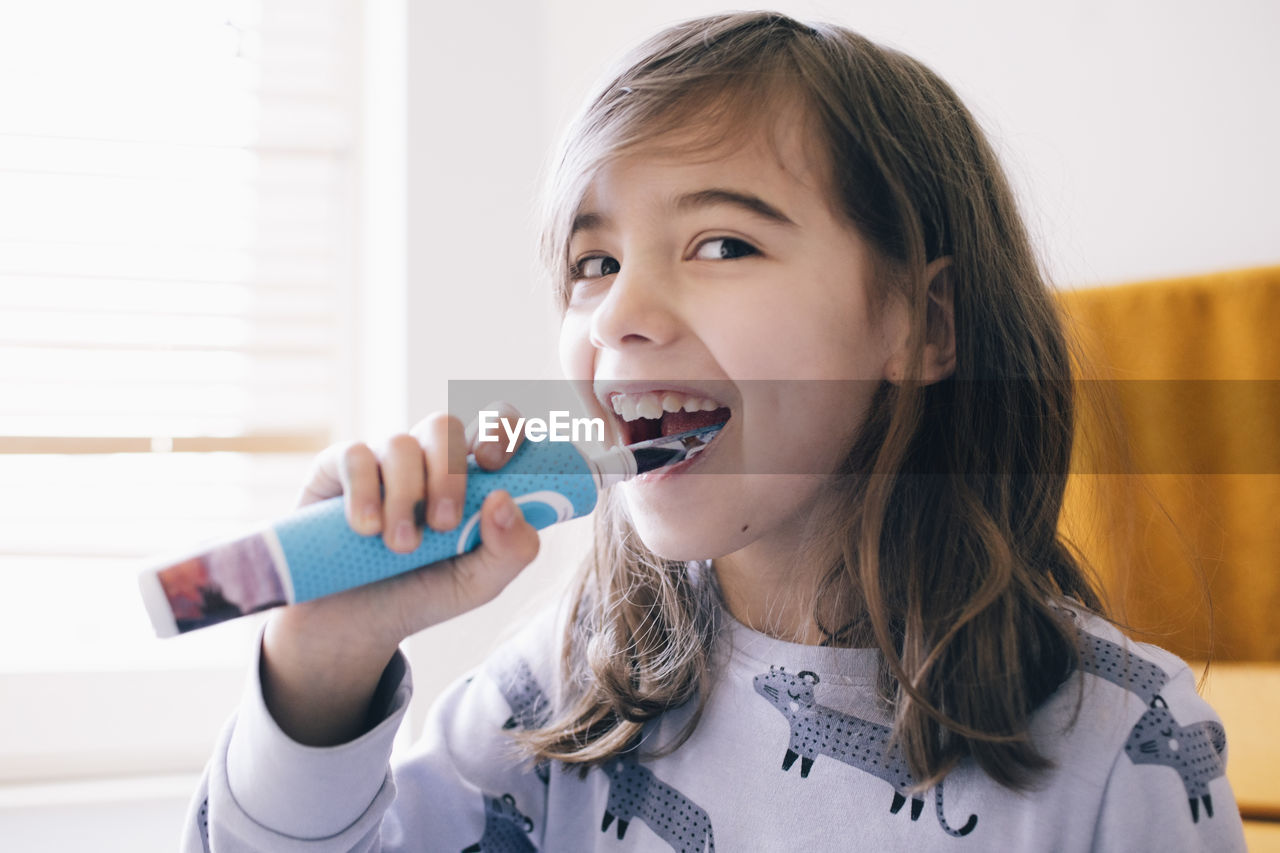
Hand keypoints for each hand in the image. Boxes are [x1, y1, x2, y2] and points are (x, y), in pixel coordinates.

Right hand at [262, 404, 540, 744]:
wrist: (354, 624)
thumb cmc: (423, 593)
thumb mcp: (480, 583)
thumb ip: (513, 548)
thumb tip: (504, 500)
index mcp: (472, 477)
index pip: (496, 426)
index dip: (500, 430)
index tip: (493, 463)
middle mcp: (427, 460)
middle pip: (443, 426)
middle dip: (448, 475)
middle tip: (444, 524)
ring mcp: (381, 461)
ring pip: (400, 444)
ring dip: (405, 498)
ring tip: (401, 547)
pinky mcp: (336, 469)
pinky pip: (354, 456)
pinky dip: (364, 493)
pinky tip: (366, 529)